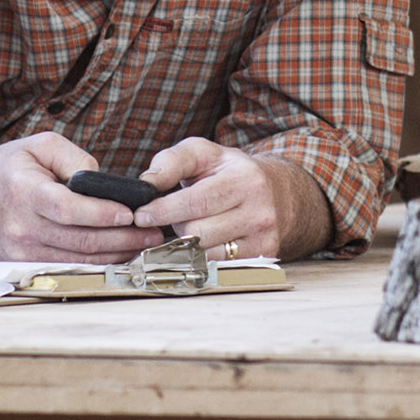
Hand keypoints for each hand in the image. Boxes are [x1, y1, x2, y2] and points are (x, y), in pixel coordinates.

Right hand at [0, 132, 151, 262]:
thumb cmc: (8, 166)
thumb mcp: (39, 145)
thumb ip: (73, 158)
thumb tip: (103, 180)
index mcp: (23, 190)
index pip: (67, 208)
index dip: (101, 213)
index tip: (131, 213)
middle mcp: (22, 225)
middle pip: (79, 240)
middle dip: (122, 238)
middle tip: (153, 232)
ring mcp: (22, 250)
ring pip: (78, 258)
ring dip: (116, 253)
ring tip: (145, 243)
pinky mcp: (26, 262)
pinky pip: (69, 265)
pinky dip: (98, 261)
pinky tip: (121, 252)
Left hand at [135, 139, 321, 261]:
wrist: (278, 193)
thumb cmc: (229, 172)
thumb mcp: (203, 153)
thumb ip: (173, 161)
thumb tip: (147, 181)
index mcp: (245, 179)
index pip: (195, 202)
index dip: (163, 210)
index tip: (141, 215)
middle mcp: (259, 211)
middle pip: (196, 232)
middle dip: (176, 225)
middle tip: (175, 215)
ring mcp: (263, 237)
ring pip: (204, 252)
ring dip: (188, 242)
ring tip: (195, 224)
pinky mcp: (262, 257)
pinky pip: (216, 265)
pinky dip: (202, 255)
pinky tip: (204, 240)